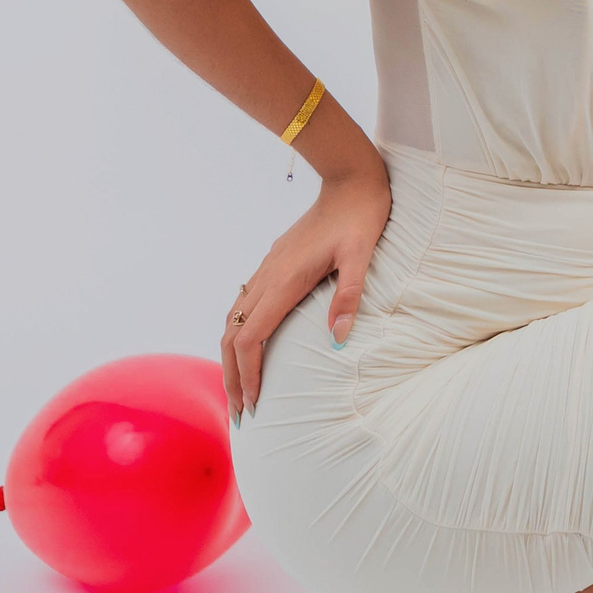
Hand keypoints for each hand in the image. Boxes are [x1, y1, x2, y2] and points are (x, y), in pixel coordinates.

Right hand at [221, 159, 390, 417]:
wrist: (349, 179)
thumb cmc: (361, 216)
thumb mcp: (362, 255)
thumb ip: (349, 296)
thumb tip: (338, 341)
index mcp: (285, 280)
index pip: (251, 338)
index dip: (248, 374)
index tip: (255, 404)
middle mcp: (268, 276)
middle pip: (232, 334)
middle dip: (232, 376)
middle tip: (241, 413)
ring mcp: (267, 269)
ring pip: (233, 318)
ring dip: (231, 357)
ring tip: (239, 389)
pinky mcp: (273, 263)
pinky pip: (243, 304)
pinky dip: (238, 333)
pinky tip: (248, 347)